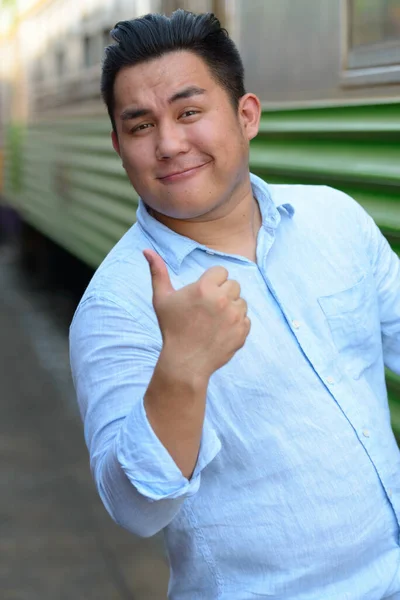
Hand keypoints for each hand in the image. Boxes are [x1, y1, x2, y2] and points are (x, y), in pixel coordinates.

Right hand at [143, 249, 250, 378]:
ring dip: (231, 308)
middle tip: (207, 309)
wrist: (185, 362)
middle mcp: (222, 299)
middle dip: (222, 293)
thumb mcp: (161, 299)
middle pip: (233, 284)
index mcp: (205, 287)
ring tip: (213, 321)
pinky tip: (220, 331)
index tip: (202, 296)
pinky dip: (236, 324)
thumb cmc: (171, 328)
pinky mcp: (242, 331)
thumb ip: (157, 272)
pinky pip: (246, 319)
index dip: (211, 282)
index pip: (221, 271)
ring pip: (241, 302)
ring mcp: (235, 316)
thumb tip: (147, 250)